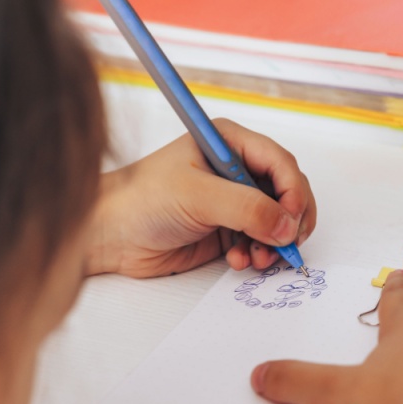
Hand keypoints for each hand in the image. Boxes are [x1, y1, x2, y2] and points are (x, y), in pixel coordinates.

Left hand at [86, 119, 316, 277]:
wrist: (109, 236)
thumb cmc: (140, 200)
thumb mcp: (197, 196)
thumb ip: (247, 208)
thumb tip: (287, 225)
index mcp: (229, 144)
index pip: (281, 163)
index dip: (294, 191)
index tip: (293, 220)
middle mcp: (236, 170)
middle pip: (287, 193)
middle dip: (289, 221)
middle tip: (286, 244)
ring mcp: (233, 201)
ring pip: (277, 222)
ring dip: (274, 243)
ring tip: (259, 258)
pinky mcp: (227, 229)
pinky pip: (260, 242)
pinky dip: (257, 254)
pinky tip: (238, 260)